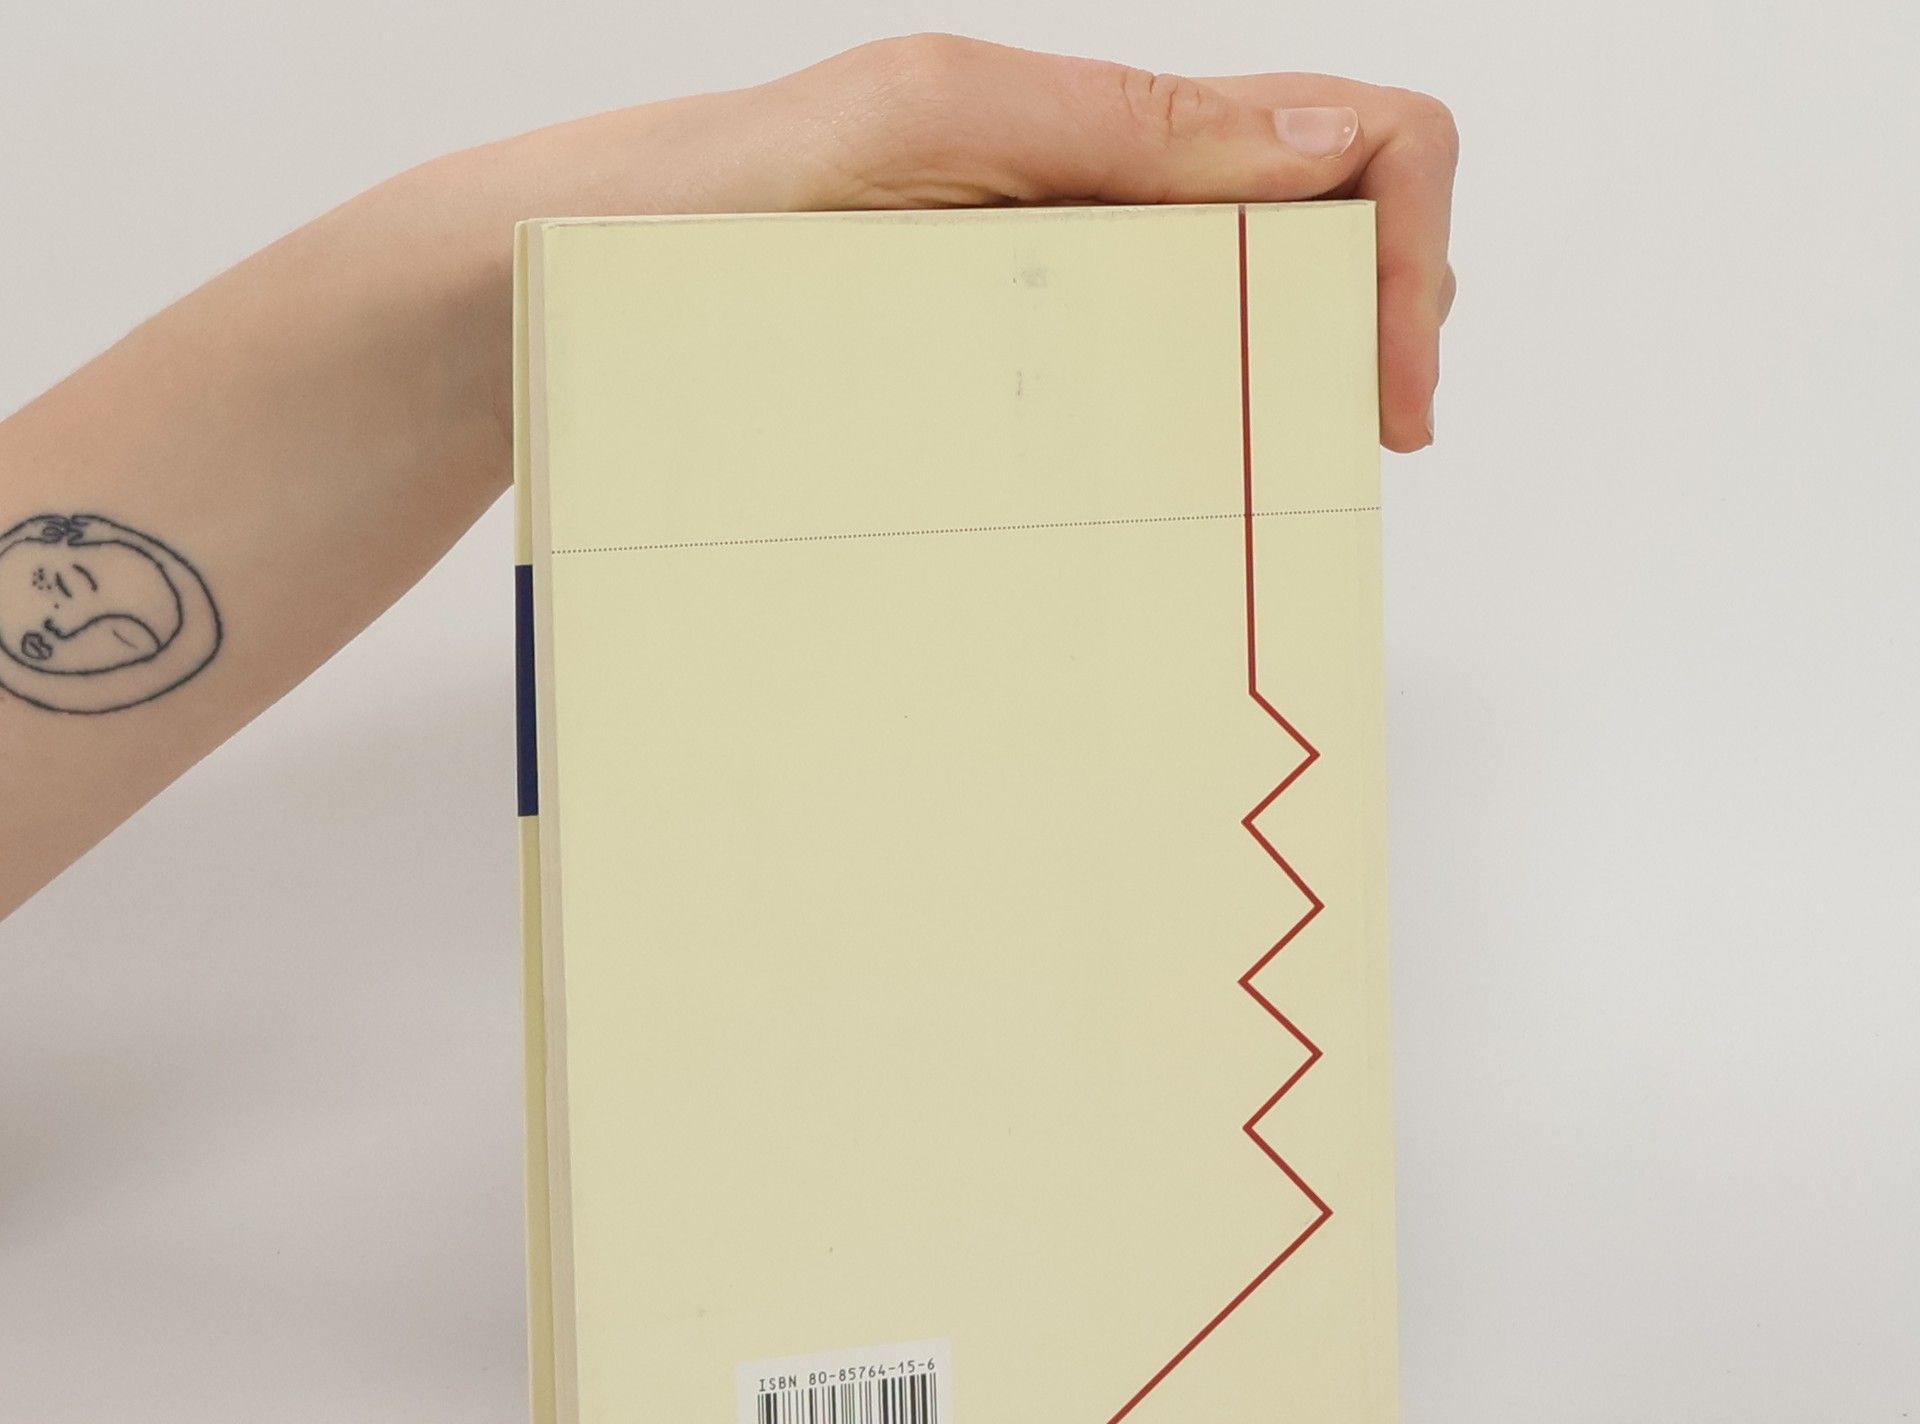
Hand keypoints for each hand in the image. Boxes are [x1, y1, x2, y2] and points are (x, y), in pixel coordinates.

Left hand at [505, 35, 1457, 450]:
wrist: (555, 300)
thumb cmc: (706, 197)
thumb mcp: (925, 124)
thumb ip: (1121, 126)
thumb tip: (1322, 141)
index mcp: (1105, 130)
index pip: (1352, 138)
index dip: (1413, 250)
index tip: (1392, 395)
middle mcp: (1096, 218)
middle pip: (1318, 250)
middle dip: (1368, 341)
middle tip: (1342, 457)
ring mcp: (1047, 314)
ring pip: (1235, 346)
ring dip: (1281, 411)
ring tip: (1259, 499)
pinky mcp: (992, 394)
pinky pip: (1132, 416)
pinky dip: (1186, 459)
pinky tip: (1162, 512)